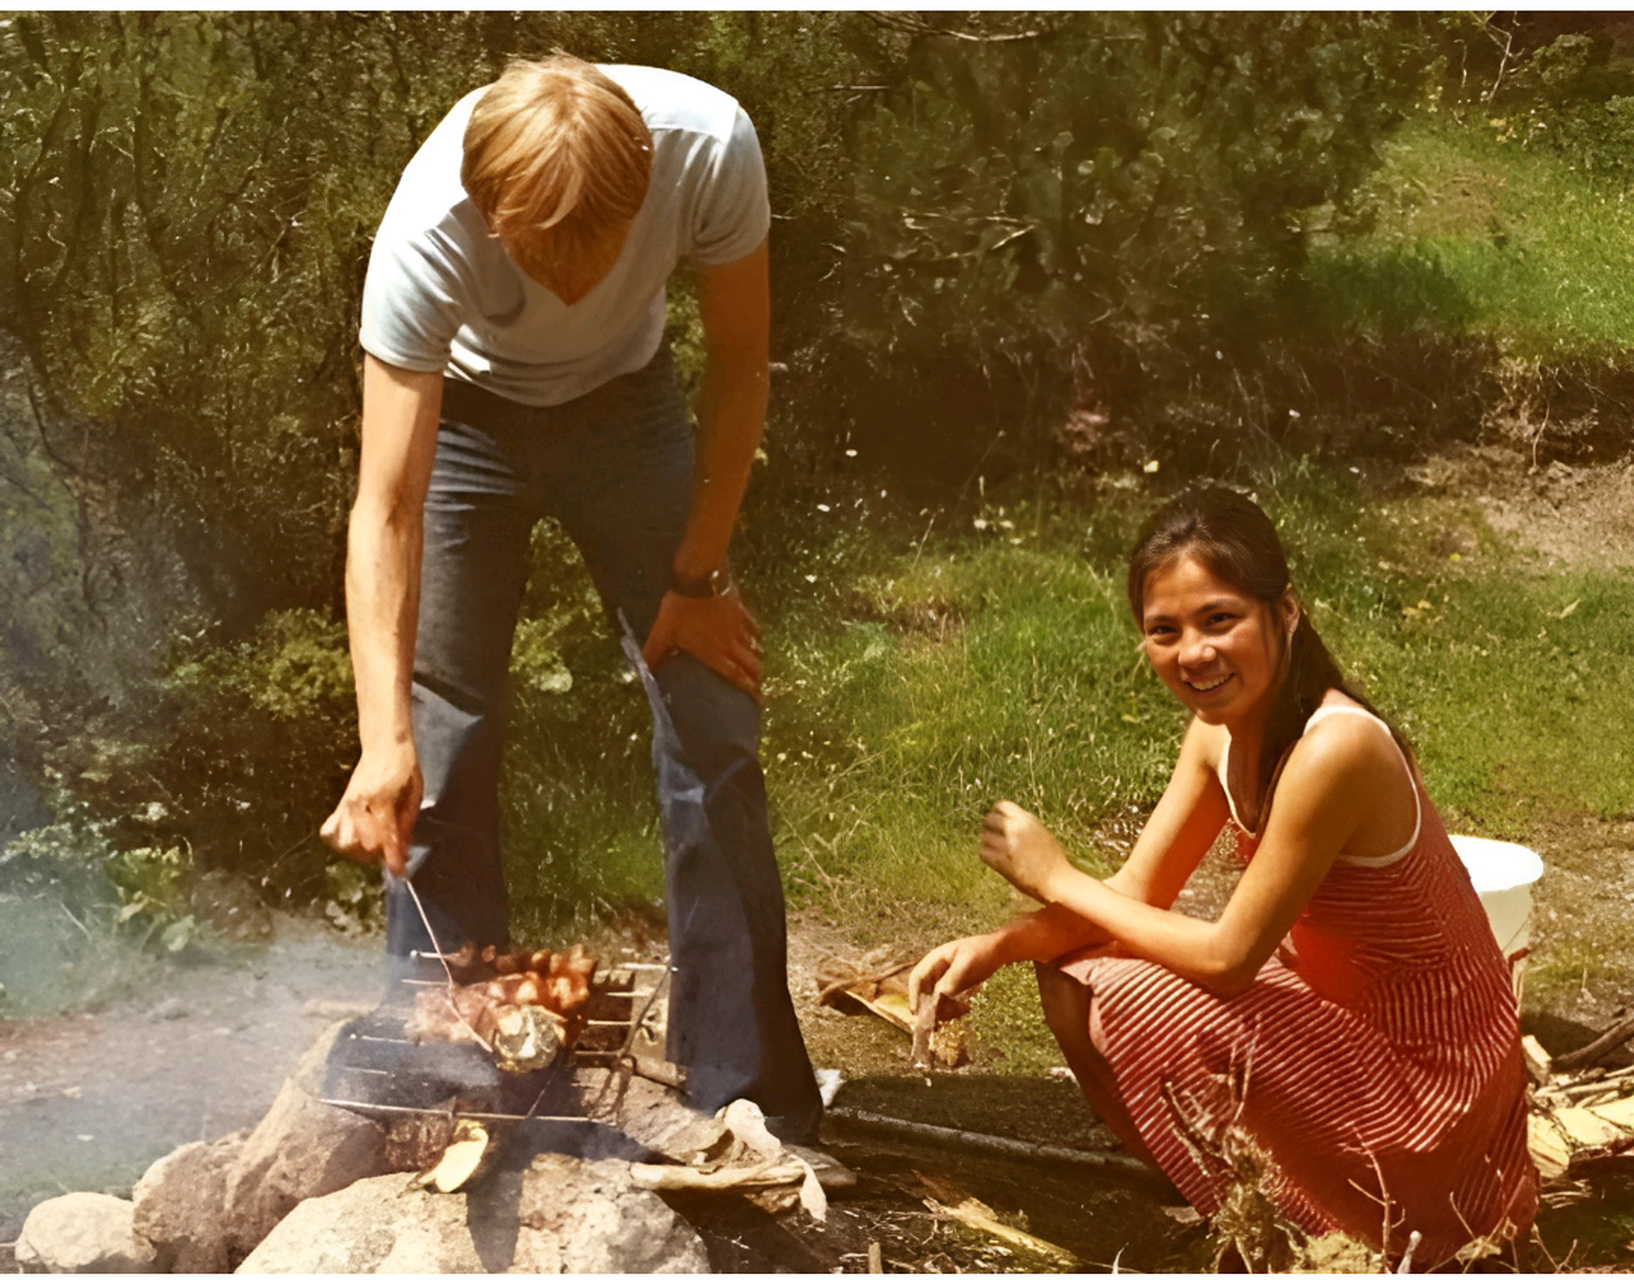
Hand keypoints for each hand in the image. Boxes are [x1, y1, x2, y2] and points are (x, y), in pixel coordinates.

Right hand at [320, 746, 421, 877]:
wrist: (385, 745)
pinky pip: (331, 830)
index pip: (385, 837)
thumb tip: (402, 855)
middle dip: (378, 853)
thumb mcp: (414, 796)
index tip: (399, 873)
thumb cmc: (404, 769)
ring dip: (360, 850)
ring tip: (375, 845)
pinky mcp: (340, 805)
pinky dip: (341, 839)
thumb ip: (406, 826)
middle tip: (391, 850)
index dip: (393, 859)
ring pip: (343, 841)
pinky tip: (357, 837)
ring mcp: (346, 805)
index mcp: (381, 800)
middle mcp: (358, 804)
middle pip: (361, 844)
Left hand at [641, 588, 762, 698]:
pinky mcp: (742, 613)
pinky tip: (755, 640)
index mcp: (715, 653)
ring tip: (756, 667)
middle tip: (756, 686)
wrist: (698, 579)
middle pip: (752, 665)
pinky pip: (754, 629)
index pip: (737, 676)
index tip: (756, 698)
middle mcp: (732, 644)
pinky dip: (756, 638)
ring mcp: (740, 628)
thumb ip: (654, 654)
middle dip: (756, 678)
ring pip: (755, 649)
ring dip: (757, 660)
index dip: (748, 688)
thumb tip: (644, 673)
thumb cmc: (680, 609)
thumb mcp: (662, 633)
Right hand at [908, 933, 1006, 1015]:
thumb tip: (938, 996)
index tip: (916, 1012)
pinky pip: (947, 1002)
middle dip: (927, 1008)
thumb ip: (952, 979)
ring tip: (957, 1014)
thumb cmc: (982, 951)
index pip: (917, 978)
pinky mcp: (955, 988)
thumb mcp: (967, 963)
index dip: (914, 995)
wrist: (1000, 951)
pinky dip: (952, 1009)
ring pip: (935, 1000)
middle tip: (933, 1024)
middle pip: (924, 992)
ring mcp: (945, 979)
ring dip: (942, 1010)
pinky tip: (965, 1009)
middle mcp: (937, 970)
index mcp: (935, 959)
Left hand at [979, 800, 1069, 902]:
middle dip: (989, 827)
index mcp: (1026, 820)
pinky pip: (984, 852)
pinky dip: (987, 855)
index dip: (997, 813)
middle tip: (993, 835)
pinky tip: (995, 859)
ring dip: (988, 842)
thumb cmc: (1051, 858)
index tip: (998, 820)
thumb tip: (1006, 818)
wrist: (1056, 880)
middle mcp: (1015, 829)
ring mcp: (1007, 845)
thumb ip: (1023, 823)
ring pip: (984, 837)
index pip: (1001, 805)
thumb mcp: (1040, 832)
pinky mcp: (1001, 861)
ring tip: (995, 849)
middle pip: (989, 819)